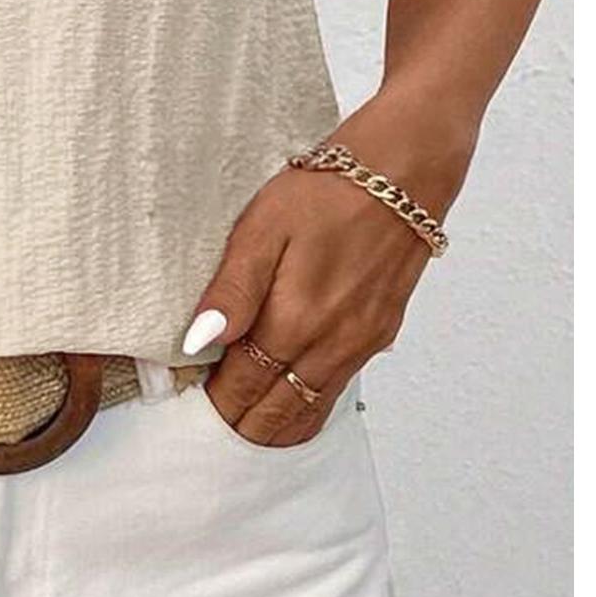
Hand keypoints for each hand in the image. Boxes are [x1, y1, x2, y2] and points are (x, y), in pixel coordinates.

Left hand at [182, 102, 468, 445]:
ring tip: (244, 426)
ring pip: (311, 409)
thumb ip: (232, 290)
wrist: (405, 170)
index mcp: (294, 320)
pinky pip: (338, 389)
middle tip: (210, 426)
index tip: (191, 405)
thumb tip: (197, 342)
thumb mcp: (263, 227)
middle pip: (277, 412)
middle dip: (242, 424)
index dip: (214, 403)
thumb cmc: (329, 189)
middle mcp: (331, 343)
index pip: (243, 387)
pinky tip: (292, 400)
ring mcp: (360, 343)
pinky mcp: (381, 332)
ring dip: (276, 424)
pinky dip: (310, 406)